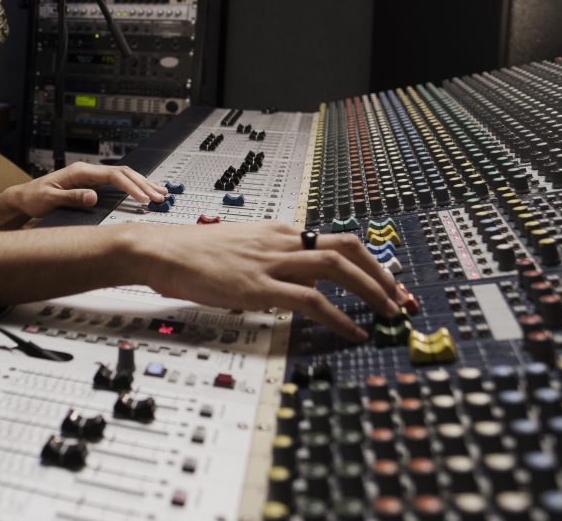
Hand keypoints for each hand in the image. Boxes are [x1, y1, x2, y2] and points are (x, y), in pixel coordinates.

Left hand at [6, 161, 167, 219]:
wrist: (25, 197)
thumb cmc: (35, 198)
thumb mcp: (50, 199)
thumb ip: (72, 197)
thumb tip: (93, 197)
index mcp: (80, 171)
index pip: (112, 175)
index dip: (130, 186)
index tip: (142, 198)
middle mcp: (87, 171)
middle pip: (122, 173)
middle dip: (142, 184)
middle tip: (159, 196)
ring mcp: (90, 177)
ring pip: (123, 176)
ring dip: (141, 183)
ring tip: (159, 192)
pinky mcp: (91, 184)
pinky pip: (117, 183)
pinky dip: (132, 187)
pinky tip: (143, 192)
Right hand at [140, 223, 398, 342]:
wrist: (160, 250)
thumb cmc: (191, 252)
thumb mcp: (239, 248)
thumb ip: (268, 259)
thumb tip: (290, 280)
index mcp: (277, 230)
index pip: (335, 239)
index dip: (369, 261)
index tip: (388, 281)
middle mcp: (280, 240)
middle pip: (347, 248)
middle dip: (382, 274)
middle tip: (401, 299)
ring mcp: (270, 262)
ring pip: (337, 268)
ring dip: (371, 291)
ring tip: (388, 314)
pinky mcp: (257, 286)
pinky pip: (310, 300)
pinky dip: (339, 317)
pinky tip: (352, 331)